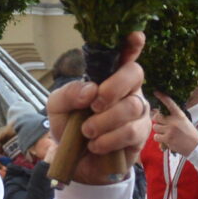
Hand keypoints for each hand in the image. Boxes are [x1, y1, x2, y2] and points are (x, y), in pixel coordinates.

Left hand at [52, 32, 148, 183]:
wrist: (75, 162)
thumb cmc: (69, 128)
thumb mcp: (57, 107)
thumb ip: (67, 94)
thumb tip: (90, 90)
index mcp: (108, 77)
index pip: (125, 54)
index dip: (132, 44)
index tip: (135, 36)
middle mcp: (127, 90)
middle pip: (135, 74)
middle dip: (114, 87)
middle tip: (94, 104)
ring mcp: (137, 112)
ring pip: (132, 106)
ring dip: (105, 121)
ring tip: (87, 132)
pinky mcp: (141, 135)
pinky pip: (131, 132)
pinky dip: (109, 139)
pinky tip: (96, 145)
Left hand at [153, 94, 197, 156]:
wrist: (196, 146)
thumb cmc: (189, 133)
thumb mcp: (184, 121)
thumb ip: (173, 117)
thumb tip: (157, 116)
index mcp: (179, 115)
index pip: (169, 103)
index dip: (162, 97)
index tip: (156, 91)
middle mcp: (174, 121)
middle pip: (157, 117)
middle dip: (158, 121)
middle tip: (163, 125)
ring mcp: (170, 130)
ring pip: (155, 127)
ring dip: (159, 131)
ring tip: (166, 134)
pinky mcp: (168, 138)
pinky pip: (156, 137)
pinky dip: (159, 139)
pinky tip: (165, 140)